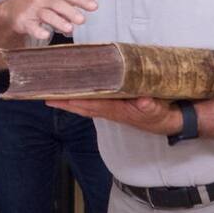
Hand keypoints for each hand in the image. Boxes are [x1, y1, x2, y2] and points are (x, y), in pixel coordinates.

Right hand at [0, 0, 101, 40]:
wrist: (13, 8)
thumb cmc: (41, 2)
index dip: (82, 0)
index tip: (94, 6)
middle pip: (58, 4)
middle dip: (70, 12)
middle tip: (82, 20)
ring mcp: (34, 10)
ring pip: (46, 15)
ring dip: (58, 21)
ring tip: (69, 29)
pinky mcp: (25, 21)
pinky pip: (31, 26)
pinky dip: (38, 31)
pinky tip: (45, 35)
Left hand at [48, 96, 182, 135]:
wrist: (167, 121)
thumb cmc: (160, 115)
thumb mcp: (158, 110)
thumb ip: (151, 105)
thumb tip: (145, 100)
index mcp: (118, 110)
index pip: (94, 105)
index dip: (78, 101)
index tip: (62, 97)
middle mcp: (110, 110)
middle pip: (83, 106)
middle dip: (65, 102)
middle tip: (45, 95)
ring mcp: (110, 108)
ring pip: (85, 104)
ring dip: (68, 100)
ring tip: (52, 93)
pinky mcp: (113, 104)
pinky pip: (92, 101)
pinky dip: (80, 96)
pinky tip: (71, 91)